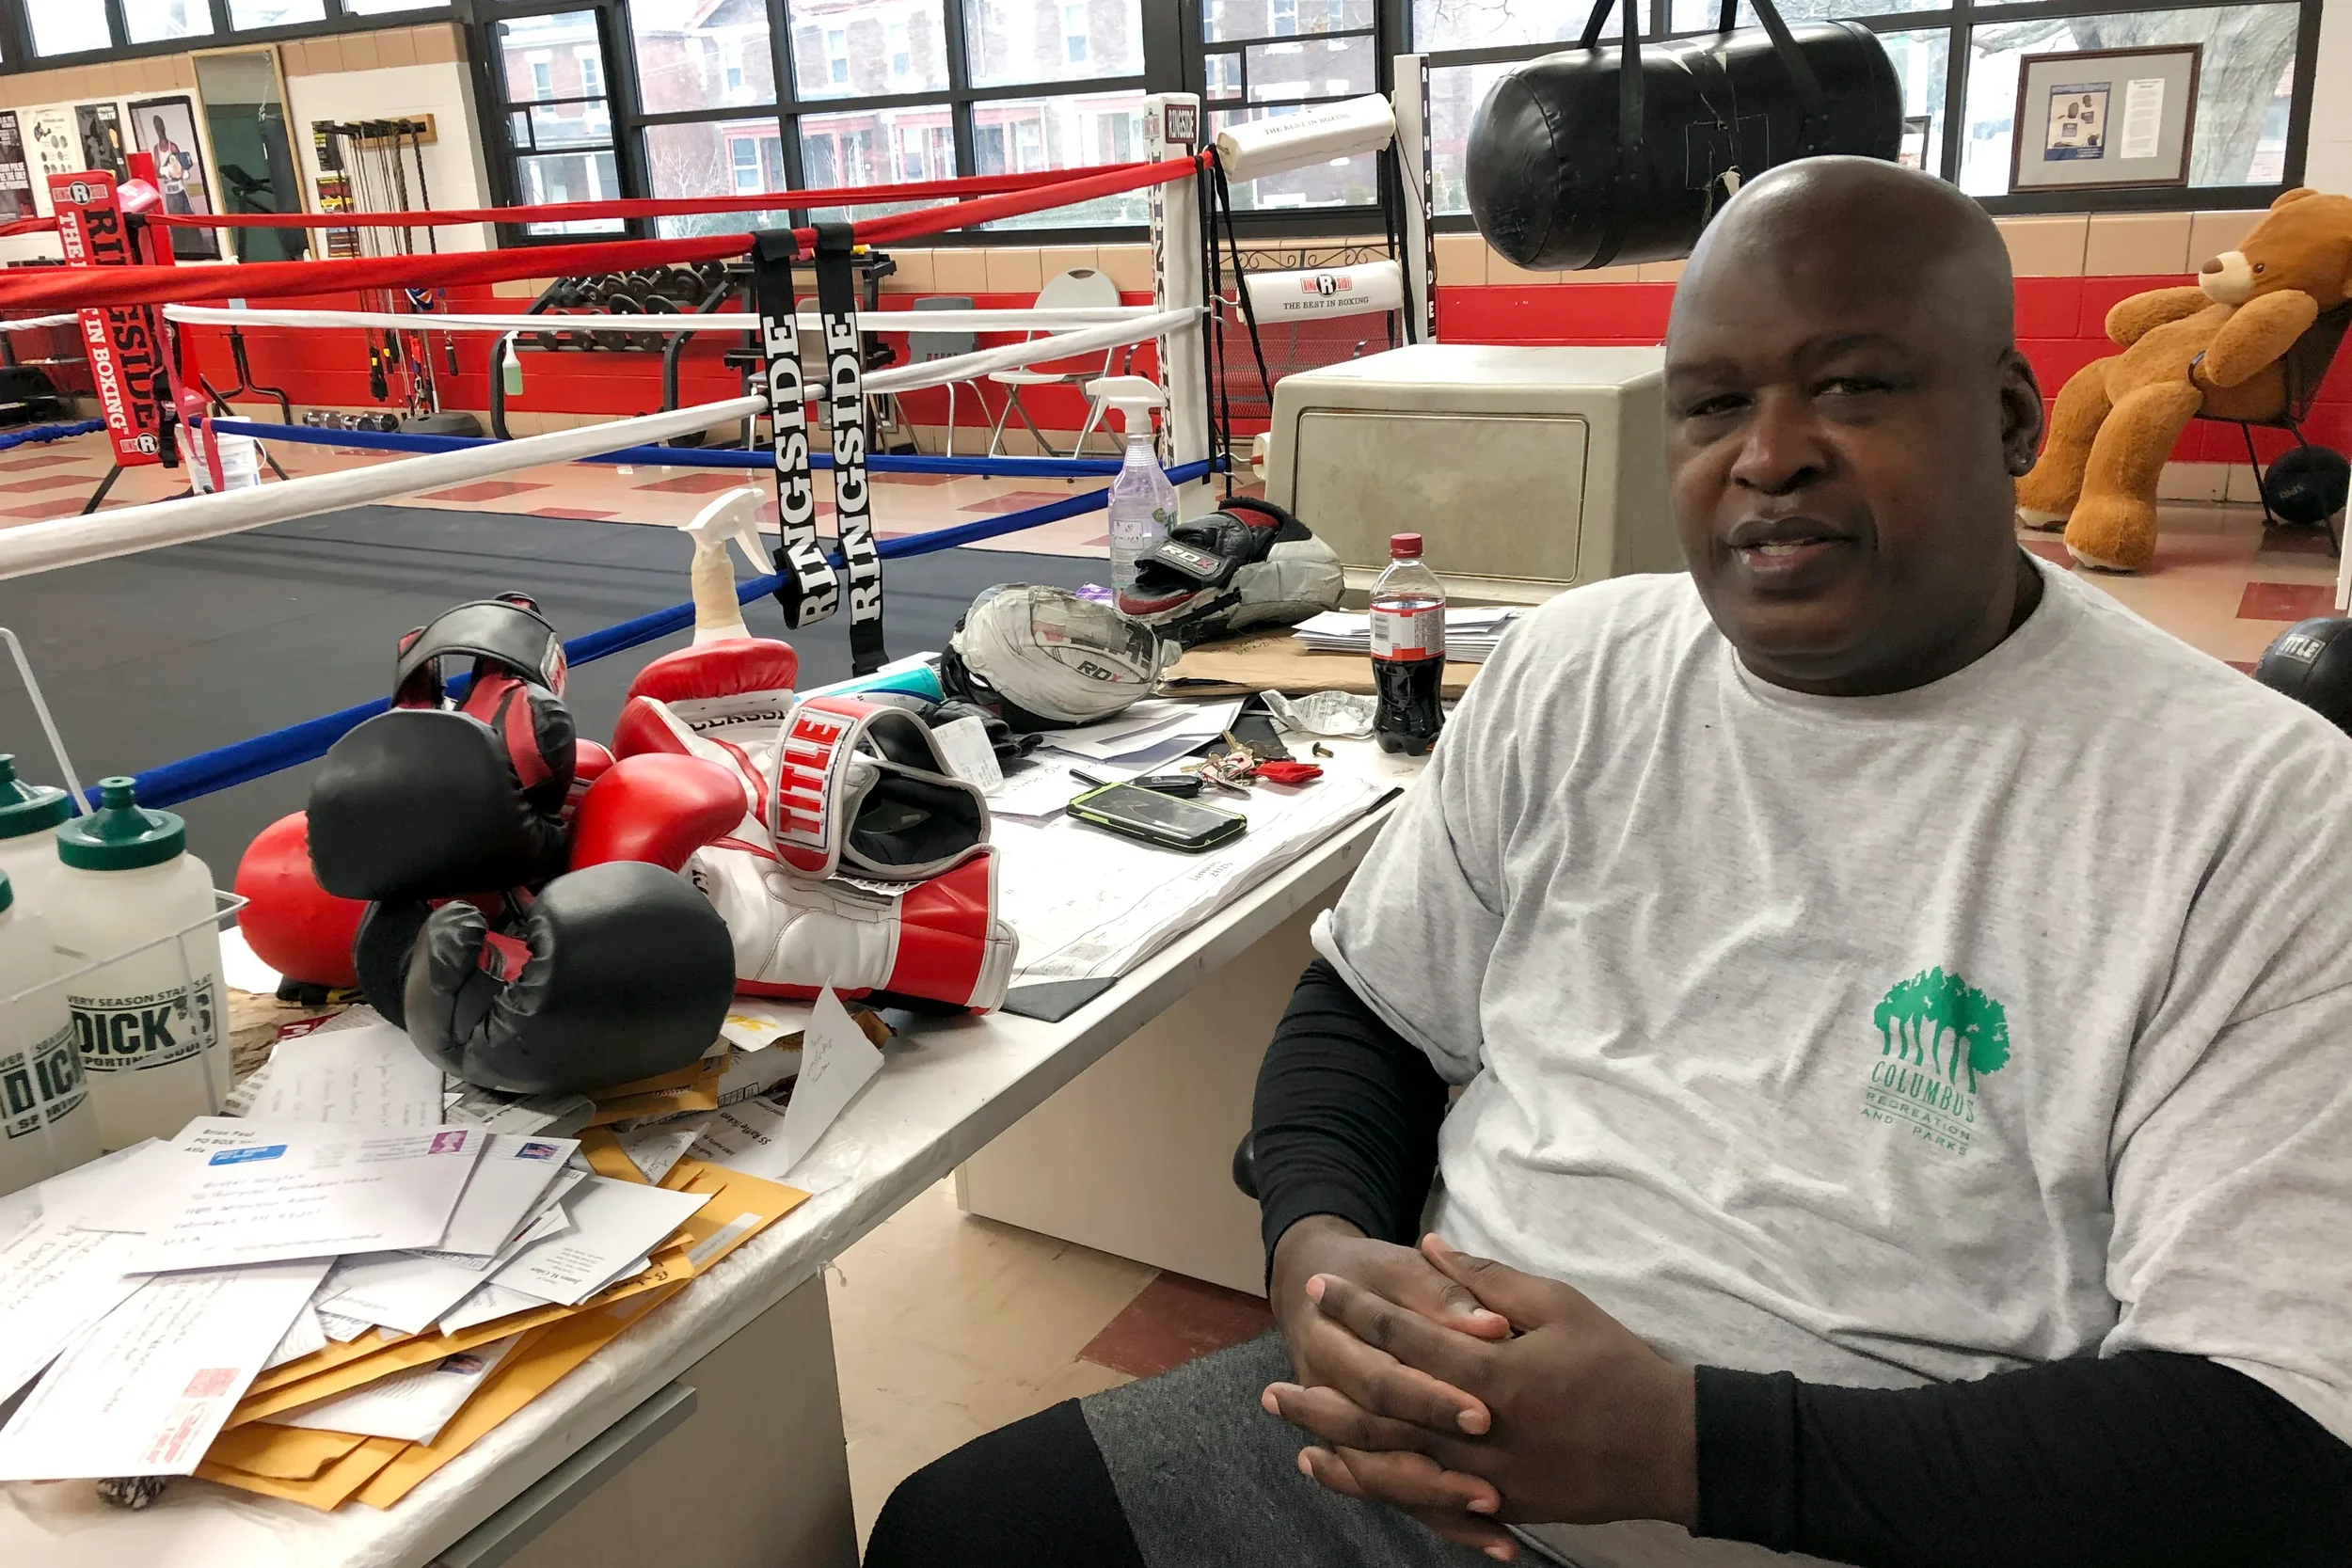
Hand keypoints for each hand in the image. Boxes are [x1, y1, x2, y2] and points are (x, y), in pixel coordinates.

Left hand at [1267, 1235, 1697, 1550]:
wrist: (1672, 1447)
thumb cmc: (1618, 1366)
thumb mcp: (1559, 1305)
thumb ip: (1487, 1280)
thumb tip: (1433, 1243)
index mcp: (1491, 1375)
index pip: (1404, 1337)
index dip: (1358, 1309)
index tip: (1321, 1288)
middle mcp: (1479, 1434)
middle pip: (1380, 1414)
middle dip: (1323, 1399)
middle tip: (1274, 1387)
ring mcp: (1488, 1479)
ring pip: (1394, 1468)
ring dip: (1340, 1453)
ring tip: (1296, 1438)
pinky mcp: (1501, 1507)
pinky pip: (1428, 1503)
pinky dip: (1384, 1490)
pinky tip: (1354, 1479)